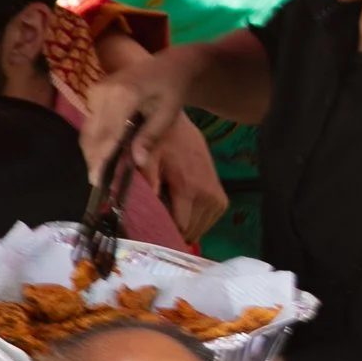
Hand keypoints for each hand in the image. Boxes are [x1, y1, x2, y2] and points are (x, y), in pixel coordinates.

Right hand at [77, 54, 191, 184]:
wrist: (169, 66)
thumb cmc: (172, 91)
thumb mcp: (167, 115)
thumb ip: (150, 137)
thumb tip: (136, 162)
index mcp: (125, 95)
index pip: (108, 133)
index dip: (100, 158)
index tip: (96, 180)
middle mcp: (104, 91)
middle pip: (92, 133)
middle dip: (93, 159)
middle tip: (97, 183)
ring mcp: (96, 90)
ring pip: (87, 129)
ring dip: (91, 151)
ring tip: (98, 173)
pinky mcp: (93, 93)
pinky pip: (90, 121)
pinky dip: (94, 139)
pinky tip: (102, 155)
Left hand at [150, 112, 227, 243]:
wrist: (178, 128)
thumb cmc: (159, 143)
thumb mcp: (147, 160)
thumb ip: (146, 183)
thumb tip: (140, 210)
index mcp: (190, 188)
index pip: (180, 227)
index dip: (163, 232)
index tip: (149, 233)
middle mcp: (209, 196)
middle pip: (191, 231)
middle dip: (172, 231)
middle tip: (155, 225)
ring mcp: (217, 197)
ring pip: (201, 229)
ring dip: (184, 227)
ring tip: (168, 217)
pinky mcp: (221, 197)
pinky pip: (209, 221)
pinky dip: (195, 221)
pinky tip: (182, 213)